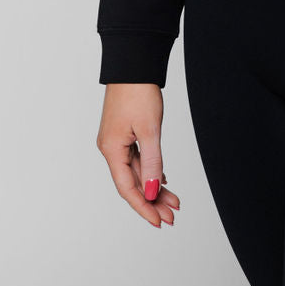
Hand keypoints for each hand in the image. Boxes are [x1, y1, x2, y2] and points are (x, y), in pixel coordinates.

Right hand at [97, 83, 179, 227]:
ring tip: (174, 202)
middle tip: (173, 215)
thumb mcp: (150, 130)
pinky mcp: (124, 132)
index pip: (127, 188)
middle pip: (132, 182)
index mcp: (111, 149)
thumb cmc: (138, 92)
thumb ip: (152, 162)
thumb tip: (152, 190)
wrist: (134, 63)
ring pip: (137, 171)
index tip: (159, 222)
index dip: (144, 207)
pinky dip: (150, 170)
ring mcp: (117, 140)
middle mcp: (110, 148)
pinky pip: (137, 159)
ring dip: (154, 187)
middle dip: (153, 200)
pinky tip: (162, 181)